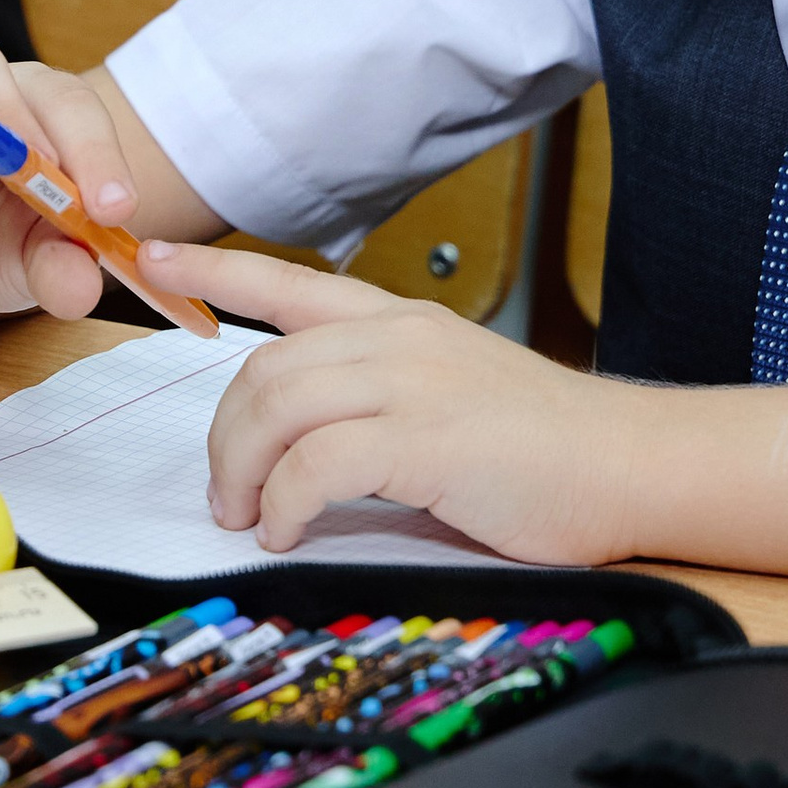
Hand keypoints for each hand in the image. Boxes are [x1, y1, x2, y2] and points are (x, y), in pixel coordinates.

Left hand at [175, 241, 649, 562]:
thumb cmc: (553, 449)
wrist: (634, 463)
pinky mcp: (426, 438)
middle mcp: (400, 339)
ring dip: (241, 471)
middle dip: (223, 434)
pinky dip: (283, 503)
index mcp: (404, 322)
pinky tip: (288, 530)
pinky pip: (314, 464)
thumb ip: (383, 400)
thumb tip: (306, 451)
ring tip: (249, 517)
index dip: (213, 271)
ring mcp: (413, 383)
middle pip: (262, 366)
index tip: (154, 256)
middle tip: (226, 493)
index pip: (289, 283)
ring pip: (275, 406)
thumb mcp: (455, 396)